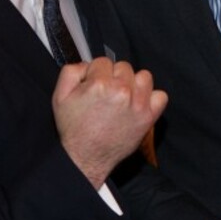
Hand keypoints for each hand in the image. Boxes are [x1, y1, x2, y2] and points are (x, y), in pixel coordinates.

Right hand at [52, 57, 167, 187]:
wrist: (85, 158)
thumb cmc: (74, 129)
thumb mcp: (59, 96)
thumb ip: (71, 71)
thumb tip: (87, 64)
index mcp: (100, 84)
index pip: (103, 61)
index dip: (96, 73)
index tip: (93, 86)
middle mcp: (122, 91)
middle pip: (123, 67)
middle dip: (114, 77)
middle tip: (106, 94)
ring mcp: (138, 104)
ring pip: (143, 76)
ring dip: (134, 84)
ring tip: (123, 97)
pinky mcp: (148, 117)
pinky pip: (161, 95)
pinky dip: (151, 98)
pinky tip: (138, 104)